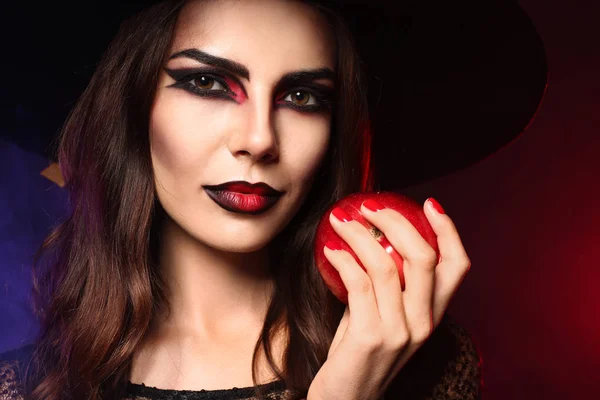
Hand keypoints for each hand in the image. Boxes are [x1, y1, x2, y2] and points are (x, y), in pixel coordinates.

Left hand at [306, 198, 470, 399]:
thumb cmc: (358, 355)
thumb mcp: (381, 317)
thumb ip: (384, 286)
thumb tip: (369, 240)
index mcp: (432, 315)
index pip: (456, 266)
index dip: (449, 230)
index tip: (429, 204)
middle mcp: (423, 323)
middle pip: (424, 257)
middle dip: (396, 221)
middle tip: (369, 206)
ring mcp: (399, 332)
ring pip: (385, 265)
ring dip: (359, 235)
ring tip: (340, 220)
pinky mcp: (370, 338)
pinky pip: (358, 283)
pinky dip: (343, 258)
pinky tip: (331, 250)